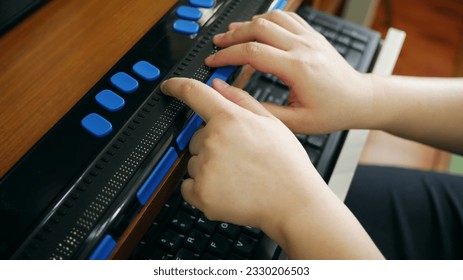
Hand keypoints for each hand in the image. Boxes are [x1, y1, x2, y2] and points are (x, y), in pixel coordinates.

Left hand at [161, 77, 382, 258]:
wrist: (293, 202)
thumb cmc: (286, 164)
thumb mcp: (271, 122)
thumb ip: (240, 99)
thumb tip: (218, 85)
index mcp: (229, 119)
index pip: (193, 93)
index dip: (176, 86)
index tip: (169, 87)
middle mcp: (213, 141)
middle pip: (196, 136)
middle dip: (211, 143)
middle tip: (237, 156)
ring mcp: (205, 169)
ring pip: (193, 162)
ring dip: (207, 167)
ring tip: (237, 175)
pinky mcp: (201, 194)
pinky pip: (187, 186)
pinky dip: (200, 188)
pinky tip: (226, 189)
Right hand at [205, 10, 374, 133]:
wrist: (359, 99)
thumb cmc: (334, 111)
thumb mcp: (297, 122)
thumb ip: (263, 110)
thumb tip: (235, 99)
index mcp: (298, 69)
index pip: (253, 52)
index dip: (227, 55)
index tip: (214, 62)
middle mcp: (303, 47)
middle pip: (258, 28)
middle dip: (232, 36)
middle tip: (217, 44)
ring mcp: (309, 38)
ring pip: (271, 18)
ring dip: (248, 24)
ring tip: (232, 33)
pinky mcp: (313, 35)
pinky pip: (287, 17)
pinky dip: (267, 18)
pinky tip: (257, 26)